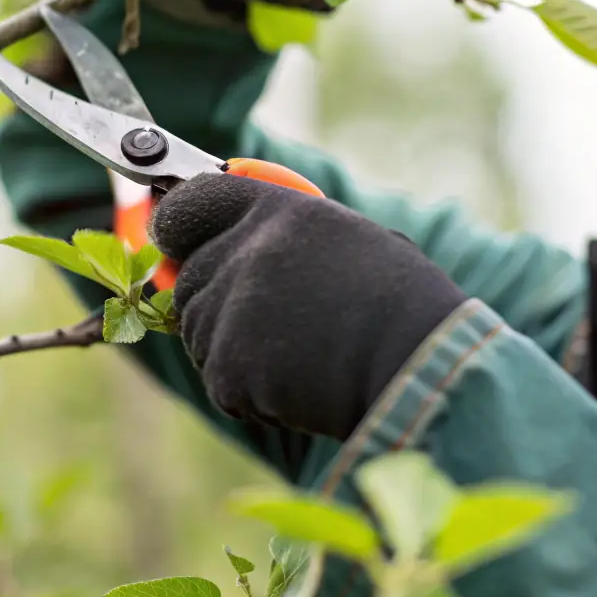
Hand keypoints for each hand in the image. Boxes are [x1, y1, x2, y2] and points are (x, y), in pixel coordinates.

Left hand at [147, 173, 467, 441]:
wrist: (423, 363)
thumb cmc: (403, 306)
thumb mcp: (348, 243)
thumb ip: (284, 239)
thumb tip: (233, 252)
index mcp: (279, 209)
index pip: (194, 200)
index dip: (180, 223)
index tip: (174, 238)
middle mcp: (247, 249)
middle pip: (191, 279)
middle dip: (218, 306)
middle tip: (274, 329)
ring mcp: (233, 307)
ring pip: (201, 335)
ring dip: (238, 353)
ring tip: (305, 356)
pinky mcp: (230, 365)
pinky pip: (223, 383)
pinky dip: (255, 396)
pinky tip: (304, 386)